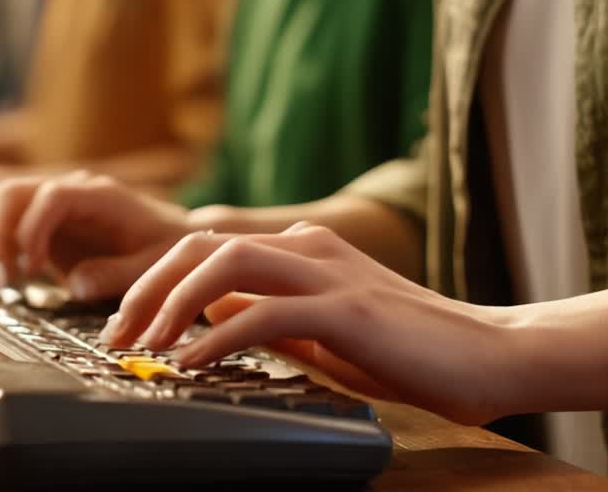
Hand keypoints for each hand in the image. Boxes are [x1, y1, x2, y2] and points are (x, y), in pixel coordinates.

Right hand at [0, 172, 194, 300]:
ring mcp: (44, 205)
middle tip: (0, 285)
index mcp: (97, 195)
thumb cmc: (167, 249)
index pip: (50, 195)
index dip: (32, 229)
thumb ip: (119, 273)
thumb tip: (75, 285)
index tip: (31, 269)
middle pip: (8, 194)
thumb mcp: (154, 265)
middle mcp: (64, 191)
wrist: (171, 238)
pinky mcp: (33, 225)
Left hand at [99, 222, 517, 425]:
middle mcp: (308, 247)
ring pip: (222, 263)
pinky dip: (215, 337)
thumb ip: (273, 321)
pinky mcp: (345, 308)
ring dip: (170, 303)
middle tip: (115, 332)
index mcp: (303, 249)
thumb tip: (211, 327)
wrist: (492, 353)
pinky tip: (192, 363)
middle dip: (146, 285)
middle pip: (201, 244)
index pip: (208, 247)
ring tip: (142, 344)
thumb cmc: (413, 351)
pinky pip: (262, 312)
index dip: (157, 280)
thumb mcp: (326, 333)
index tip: (126, 323)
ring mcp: (327, 272)